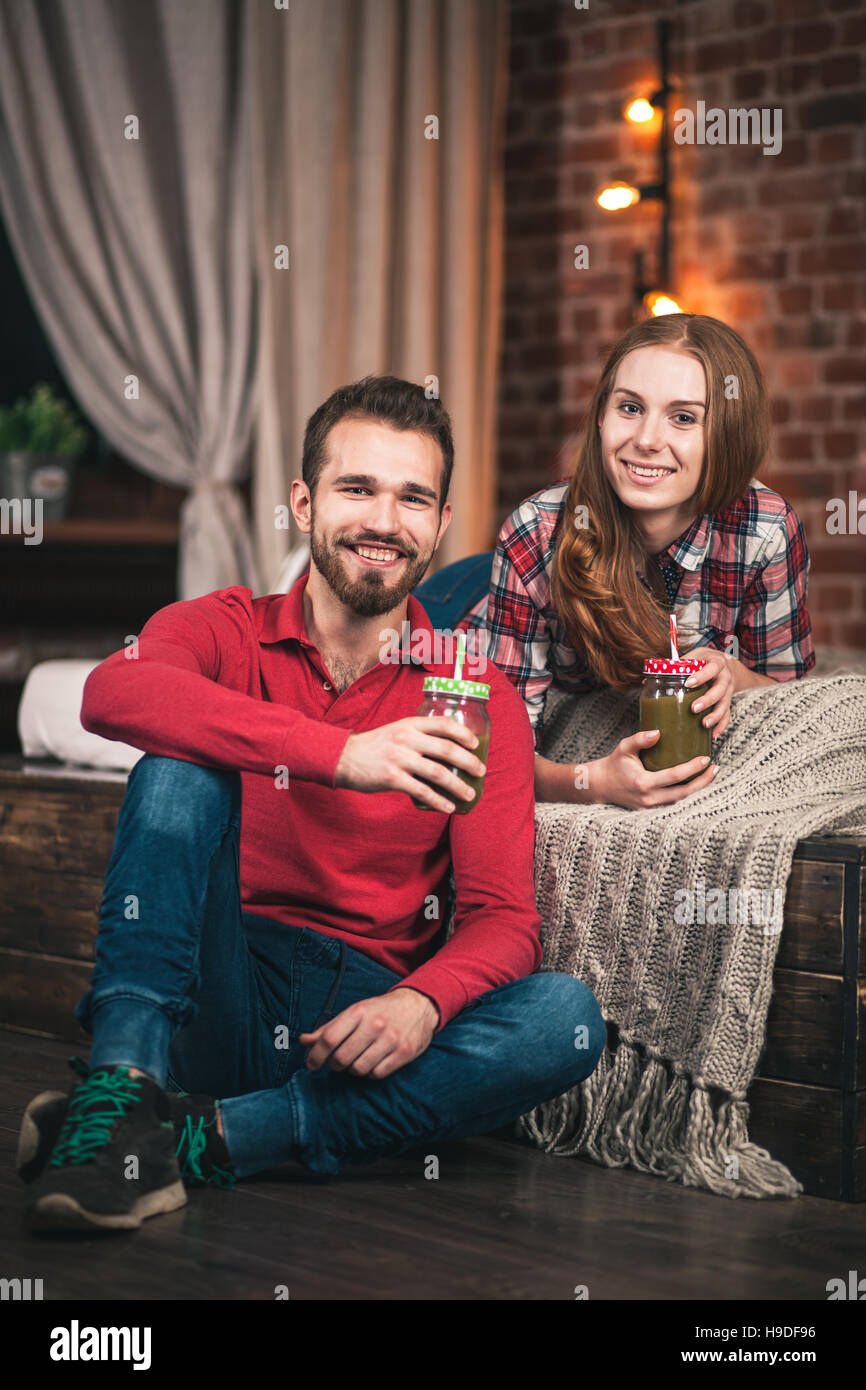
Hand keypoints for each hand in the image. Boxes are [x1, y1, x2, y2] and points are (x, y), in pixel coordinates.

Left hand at [298, 987, 438, 1079]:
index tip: (311, 1064)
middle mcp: (375, 1025)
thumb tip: (304, 1041)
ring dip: (352, 1069)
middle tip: (336, 1062)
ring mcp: (391, 1039)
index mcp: (359, 1012)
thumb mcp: (355, 1012)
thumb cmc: (381, 1010)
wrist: (419, 1005)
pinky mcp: (404, 1052)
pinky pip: (377, 1074)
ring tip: (357, 1060)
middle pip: (341, 1058)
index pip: (329, 1038)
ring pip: (358, 1069)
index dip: (315, 1055)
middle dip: (334, 1064)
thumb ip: (329, 1028)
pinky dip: (370, 1073)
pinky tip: (372, 1062)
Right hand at [334, 716, 484, 812]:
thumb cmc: (375, 746)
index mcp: (409, 724)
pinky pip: (422, 792)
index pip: (444, 724)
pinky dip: (438, 801)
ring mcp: (399, 758)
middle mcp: (406, 739)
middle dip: (469, 762)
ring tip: (469, 794)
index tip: (476, 744)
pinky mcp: (392, 778)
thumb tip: (447, 750)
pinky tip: (449, 807)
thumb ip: (418, 736)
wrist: (343, 757)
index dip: (463, 734)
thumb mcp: (396, 731)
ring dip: (458, 786)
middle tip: (480, 771)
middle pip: (447, 749)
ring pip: (438, 773)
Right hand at [592, 730, 717, 808]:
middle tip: (716, 768)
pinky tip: (696, 782)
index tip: (705, 758)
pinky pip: (674, 802)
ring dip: (698, 788)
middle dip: (703, 782)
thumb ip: (640, 739)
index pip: (674, 777)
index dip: (692, 769)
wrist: (600, 785)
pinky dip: (687, 793)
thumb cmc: (614, 764)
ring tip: (710, 774)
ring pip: (681, 800)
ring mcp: (651, 807)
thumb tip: (659, 732)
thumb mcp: (624, 748)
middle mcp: (649, 798)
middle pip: (684, 793)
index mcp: (643, 783)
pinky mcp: (652, 810)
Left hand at [683, 646, 735, 738]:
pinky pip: (727, 715)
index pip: (712, 669)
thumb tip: (654, 674)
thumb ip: (680, 664)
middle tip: (694, 708)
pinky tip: (713, 735)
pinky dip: (721, 726)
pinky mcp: (728, 702)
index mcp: (717, 663)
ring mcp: (728, 691)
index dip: (701, 676)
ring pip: (725, 704)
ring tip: (704, 724)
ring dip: (715, 716)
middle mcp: (725, 678)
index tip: (688, 683)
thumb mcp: (695, 656)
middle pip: (720, 690)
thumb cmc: (705, 660)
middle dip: (708, 700)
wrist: (725, 664)